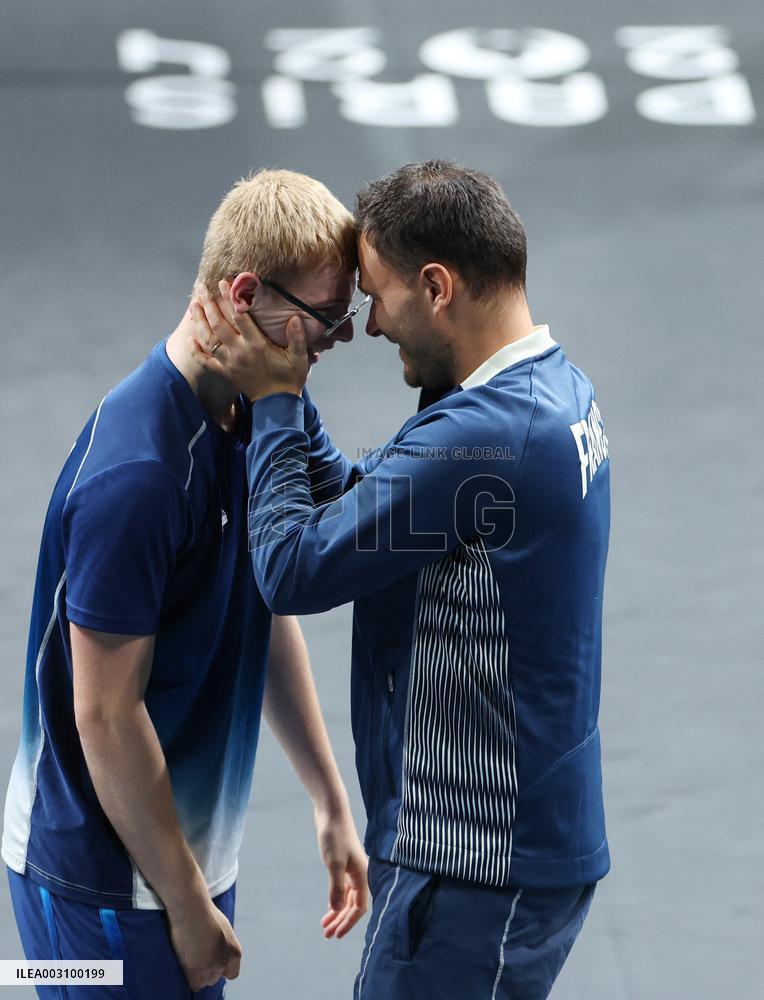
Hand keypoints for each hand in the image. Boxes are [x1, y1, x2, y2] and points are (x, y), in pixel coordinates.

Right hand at [166, 894, 241, 991]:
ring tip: (189, 959)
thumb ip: (224, 944)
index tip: (210, 962)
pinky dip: (188, 978)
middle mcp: (225, 961)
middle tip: (196, 957)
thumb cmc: (204, 912)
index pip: (231, 973)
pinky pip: (193, 985)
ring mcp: (210, 967)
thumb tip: (219, 953)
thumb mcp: (223, 928)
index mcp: (235, 951)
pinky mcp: (195, 970)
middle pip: (215, 978)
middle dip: (207, 970)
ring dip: (197, 974)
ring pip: (204, 982)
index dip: (220, 969)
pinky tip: (184, 965)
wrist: (191, 907)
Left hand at [188, 281, 309, 400]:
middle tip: (202, 287)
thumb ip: (297, 337)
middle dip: (209, 304)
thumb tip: (294, 318)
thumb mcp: (299, 358)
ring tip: (193, 304)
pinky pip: (206, 362)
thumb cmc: (289, 378)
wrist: (277, 404)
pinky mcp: (225, 373)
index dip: (231, 297)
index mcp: (257, 345)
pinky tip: (190, 339)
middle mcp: (239, 352)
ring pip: (209, 339)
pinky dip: (196, 351)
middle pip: (218, 324)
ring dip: (199, 320)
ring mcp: (229, 363)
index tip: (224, 282)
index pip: (240, 316)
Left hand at [315, 801, 368, 939]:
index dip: (348, 923)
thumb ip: (336, 887)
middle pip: (354, 905)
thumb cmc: (334, 835)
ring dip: (337, 912)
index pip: (359, 907)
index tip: (336, 935)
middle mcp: (359, 874)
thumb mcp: (333, 863)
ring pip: (348, 898)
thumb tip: (338, 909)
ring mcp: (352, 869)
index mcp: (362, 875)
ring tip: (325, 926)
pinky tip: (329, 908)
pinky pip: (343, 889)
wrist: (331, 811)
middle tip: (327, 935)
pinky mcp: (343, 864)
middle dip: (342, 921)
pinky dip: (336, 900)